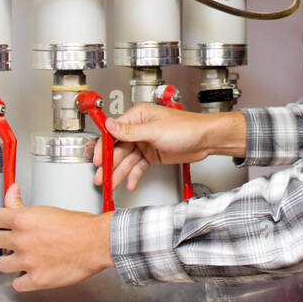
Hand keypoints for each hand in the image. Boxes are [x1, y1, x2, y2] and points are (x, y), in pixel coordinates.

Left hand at [0, 183, 113, 290]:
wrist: (98, 243)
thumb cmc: (80, 226)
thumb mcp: (48, 209)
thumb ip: (23, 204)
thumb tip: (12, 190)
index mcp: (23, 220)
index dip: (0, 221)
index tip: (4, 225)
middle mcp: (22, 241)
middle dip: (6, 241)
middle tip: (17, 241)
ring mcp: (28, 262)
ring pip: (1, 264)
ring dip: (11, 261)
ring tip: (23, 258)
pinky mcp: (36, 280)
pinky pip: (16, 284)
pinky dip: (22, 280)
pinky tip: (31, 273)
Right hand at [91, 103, 222, 192]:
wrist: (206, 140)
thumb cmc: (187, 127)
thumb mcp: (155, 130)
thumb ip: (130, 131)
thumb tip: (110, 125)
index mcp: (138, 117)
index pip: (113, 132)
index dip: (103, 147)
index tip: (96, 159)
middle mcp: (140, 129)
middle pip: (118, 149)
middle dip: (109, 164)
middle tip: (100, 177)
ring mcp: (146, 143)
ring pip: (127, 160)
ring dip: (119, 172)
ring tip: (110, 184)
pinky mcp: (153, 155)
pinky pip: (138, 166)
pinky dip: (133, 175)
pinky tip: (129, 183)